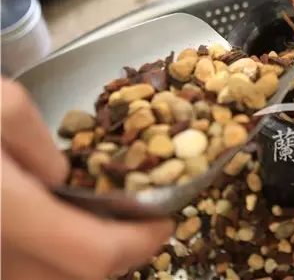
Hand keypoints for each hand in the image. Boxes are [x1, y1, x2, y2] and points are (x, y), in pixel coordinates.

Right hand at [1, 79, 173, 279]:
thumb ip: (33, 142)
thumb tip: (59, 178)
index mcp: (4, 211)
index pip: (92, 256)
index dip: (138, 244)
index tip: (162, 220)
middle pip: (74, 279)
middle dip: (116, 256)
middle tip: (134, 223)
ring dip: (80, 261)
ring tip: (96, 224)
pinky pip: (16, 271)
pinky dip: (44, 260)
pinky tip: (49, 225)